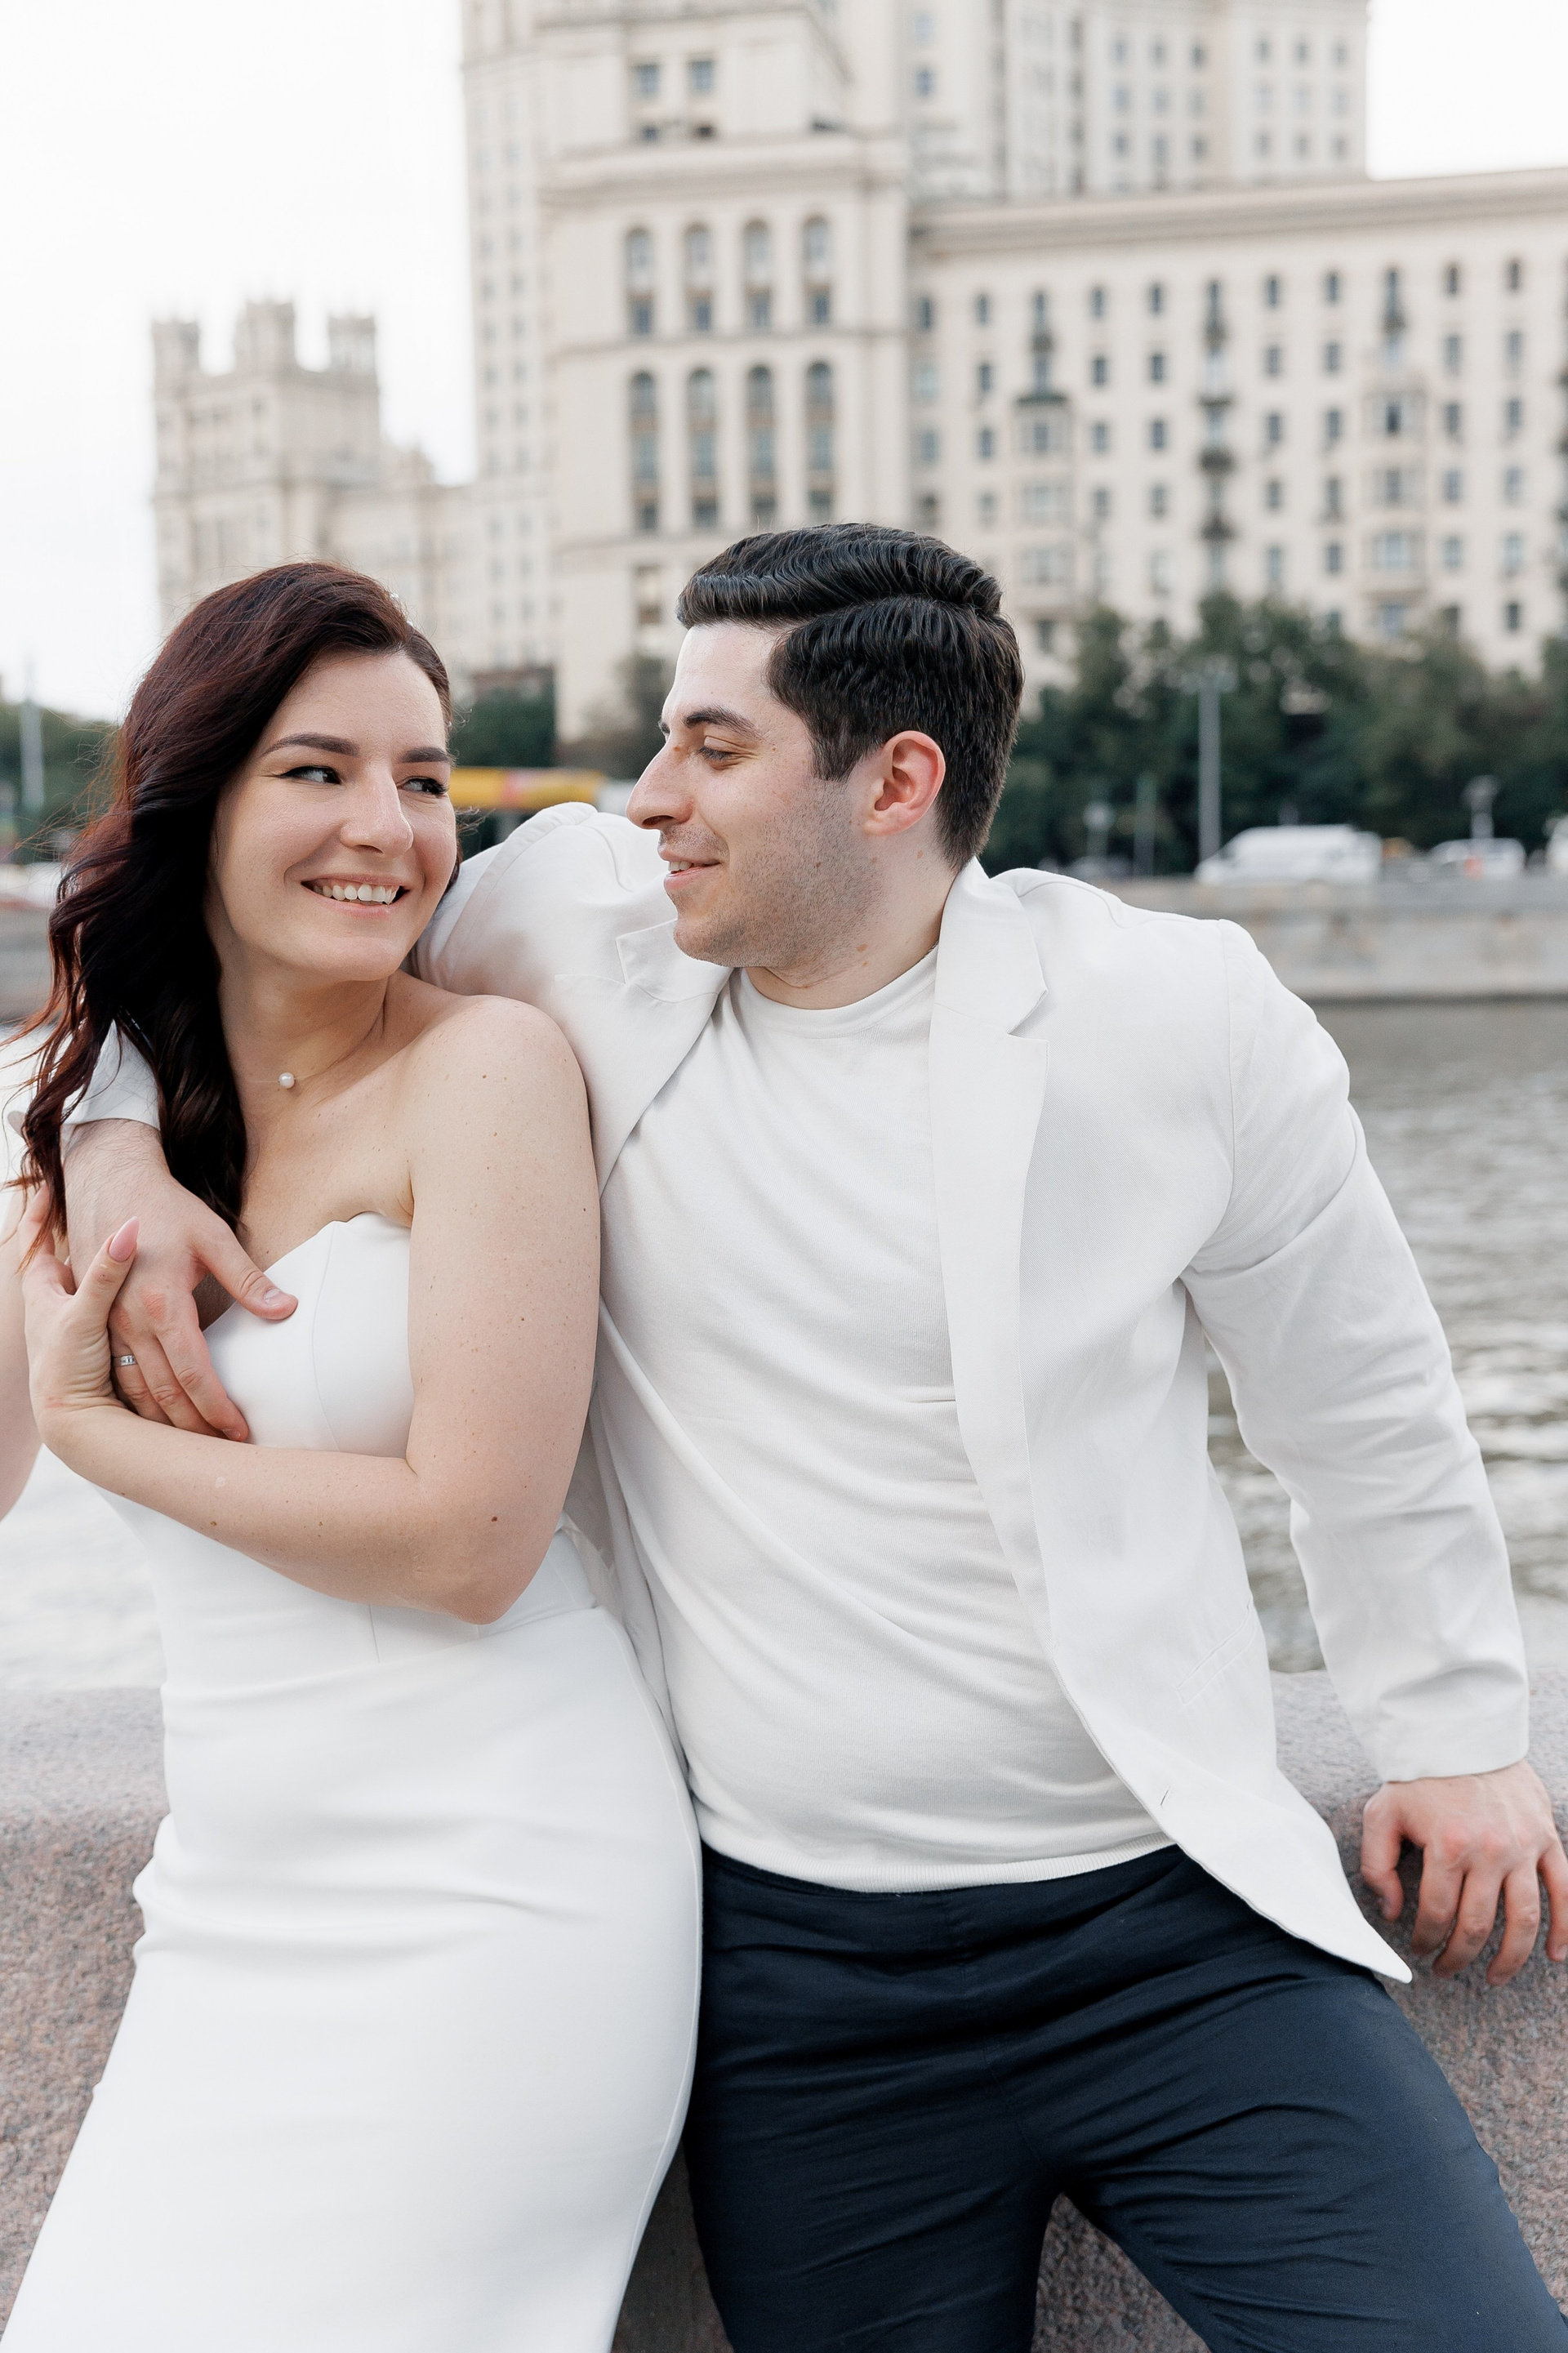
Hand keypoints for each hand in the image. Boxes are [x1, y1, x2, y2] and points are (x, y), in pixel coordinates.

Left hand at [19, 1192, 138, 1437]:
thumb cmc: (66, 1368)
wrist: (74, 1419)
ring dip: (97, 1261)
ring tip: (111, 1229)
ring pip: (84, 1281)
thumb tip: (129, 1229)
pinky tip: (130, 1284)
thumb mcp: (85, 1315)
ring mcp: (73, 1319)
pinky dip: (112, 1290)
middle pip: (56, 1256)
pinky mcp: (95, 1337)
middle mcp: (54, 1301)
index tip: (47, 1188)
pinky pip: (104, 1304)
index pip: (32, 1240)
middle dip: (68, 1231)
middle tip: (82, 1200)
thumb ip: (107, 1274)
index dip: (36, 1213)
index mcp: (43, 1288)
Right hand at [62, 1119, 293, 1440]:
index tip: (240, 1432)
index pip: (193, 1373)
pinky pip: (116, 1375)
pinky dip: (137, 1404)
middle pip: (163, 1393)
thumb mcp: (214, 1236)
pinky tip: (157, 1420)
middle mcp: (128, 1321)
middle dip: (193, 1428)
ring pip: (135, 1391)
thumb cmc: (167, 1208)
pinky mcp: (95, 1321)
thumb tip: (285, 1310)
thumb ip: (248, 1279)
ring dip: (164, 1424)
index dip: (217, 1408)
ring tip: (195, 1447)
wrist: (109, 1182)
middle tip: (223, 1453)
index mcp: (162, 1303)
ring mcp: (107, 1324)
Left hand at [1361, 1759, 1567, 1985]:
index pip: (1438, 1914)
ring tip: (1494, 1978)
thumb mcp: (1382, 1814)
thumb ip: (1378, 1866)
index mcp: (1448, 1845)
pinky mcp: (1548, 1838)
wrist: (1461, 1733)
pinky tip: (1555, 1956)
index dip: (1426, 1939)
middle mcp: (1490, 1850)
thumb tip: (1391, 1911)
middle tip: (1445, 1969)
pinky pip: (1564, 1891)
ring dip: (1510, 1957)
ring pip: (1524, 1919)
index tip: (1419, 1948)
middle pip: (1478, 1925)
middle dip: (1458, 1955)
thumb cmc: (1418, 1777)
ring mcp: (1524, 1846)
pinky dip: (1565, 1928)